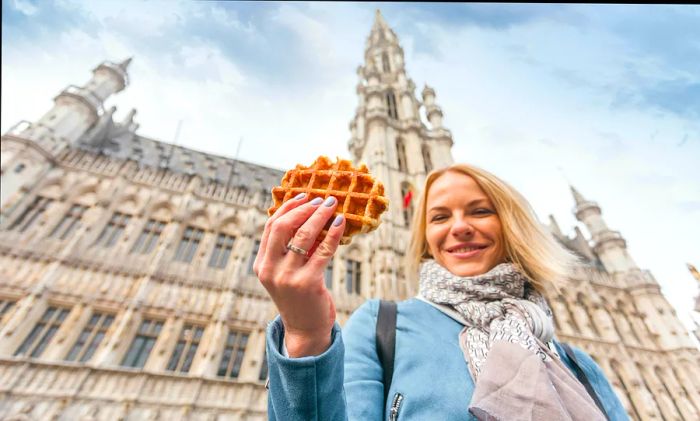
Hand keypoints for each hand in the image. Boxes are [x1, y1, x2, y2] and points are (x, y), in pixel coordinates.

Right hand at [254, 193, 344, 356]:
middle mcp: (271, 270)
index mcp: (262, 265)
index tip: (303, 196)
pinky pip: (323, 250)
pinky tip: (341, 223)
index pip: (271, 227)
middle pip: (283, 226)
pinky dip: (334, 233)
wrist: (305, 330)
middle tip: (320, 200)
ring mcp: (288, 277)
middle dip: (303, 208)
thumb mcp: (286, 273)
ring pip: (304, 235)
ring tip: (332, 206)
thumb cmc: (299, 298)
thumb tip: (308, 216)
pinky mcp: (308, 283)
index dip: (287, 208)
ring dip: (320, 216)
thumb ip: (289, 250)